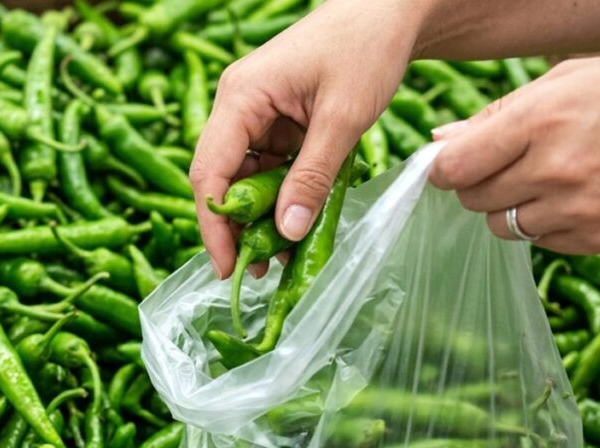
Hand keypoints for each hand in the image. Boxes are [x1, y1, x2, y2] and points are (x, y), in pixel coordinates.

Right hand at [190, 0, 421, 277]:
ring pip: (244, 179)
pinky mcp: (276, 123)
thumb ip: (312, 176)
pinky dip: (280, 198)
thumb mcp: (343, 118)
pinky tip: (295, 225)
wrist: (389, 13)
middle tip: (257, 269)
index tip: (227, 266)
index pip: (209, 171)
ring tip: (280, 256)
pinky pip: (268, 169)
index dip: (214, 224)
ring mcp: (256, 115)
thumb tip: (288, 232)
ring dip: (260, 217)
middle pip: (220, 179)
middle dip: (236, 227)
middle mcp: (238, 106)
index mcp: (241, 96)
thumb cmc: (365, 49)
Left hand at [429, 54, 599, 253]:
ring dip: (512, 208)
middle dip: (479, 185)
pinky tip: (577, 197)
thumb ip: (497, 114)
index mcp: (542, 120)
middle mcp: (556, 169)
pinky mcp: (599, 239)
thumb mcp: (568, 80)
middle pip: (473, 200)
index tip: (450, 166)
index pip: (455, 167)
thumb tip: (440, 142)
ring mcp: (579, 209)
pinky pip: (541, 243)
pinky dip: (547, 224)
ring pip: (502, 227)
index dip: (444, 169)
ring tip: (549, 180)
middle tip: (509, 167)